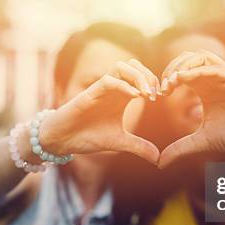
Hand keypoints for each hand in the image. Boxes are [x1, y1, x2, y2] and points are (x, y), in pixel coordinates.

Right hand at [39, 59, 160, 163]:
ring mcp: (101, 89)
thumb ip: (139, 147)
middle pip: (133, 65)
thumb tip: (158, 159)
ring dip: (137, 77)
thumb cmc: (89, 136)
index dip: (153, 82)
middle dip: (148, 75)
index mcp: (121, 96)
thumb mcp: (120, 143)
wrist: (64, 140)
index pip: (141, 75)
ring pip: (121, 66)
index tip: (160, 96)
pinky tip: (134, 97)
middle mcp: (113, 89)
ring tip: (146, 94)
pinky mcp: (90, 94)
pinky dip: (123, 85)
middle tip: (155, 94)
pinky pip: (108, 80)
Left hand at [158, 51, 224, 167]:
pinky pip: (217, 67)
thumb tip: (159, 163)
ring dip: (184, 65)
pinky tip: (187, 79)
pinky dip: (201, 69)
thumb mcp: (204, 141)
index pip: (180, 72)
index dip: (167, 79)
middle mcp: (214, 78)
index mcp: (205, 88)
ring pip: (201, 56)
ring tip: (173, 81)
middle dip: (171, 68)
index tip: (158, 94)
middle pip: (187, 59)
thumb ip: (181, 148)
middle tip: (163, 87)